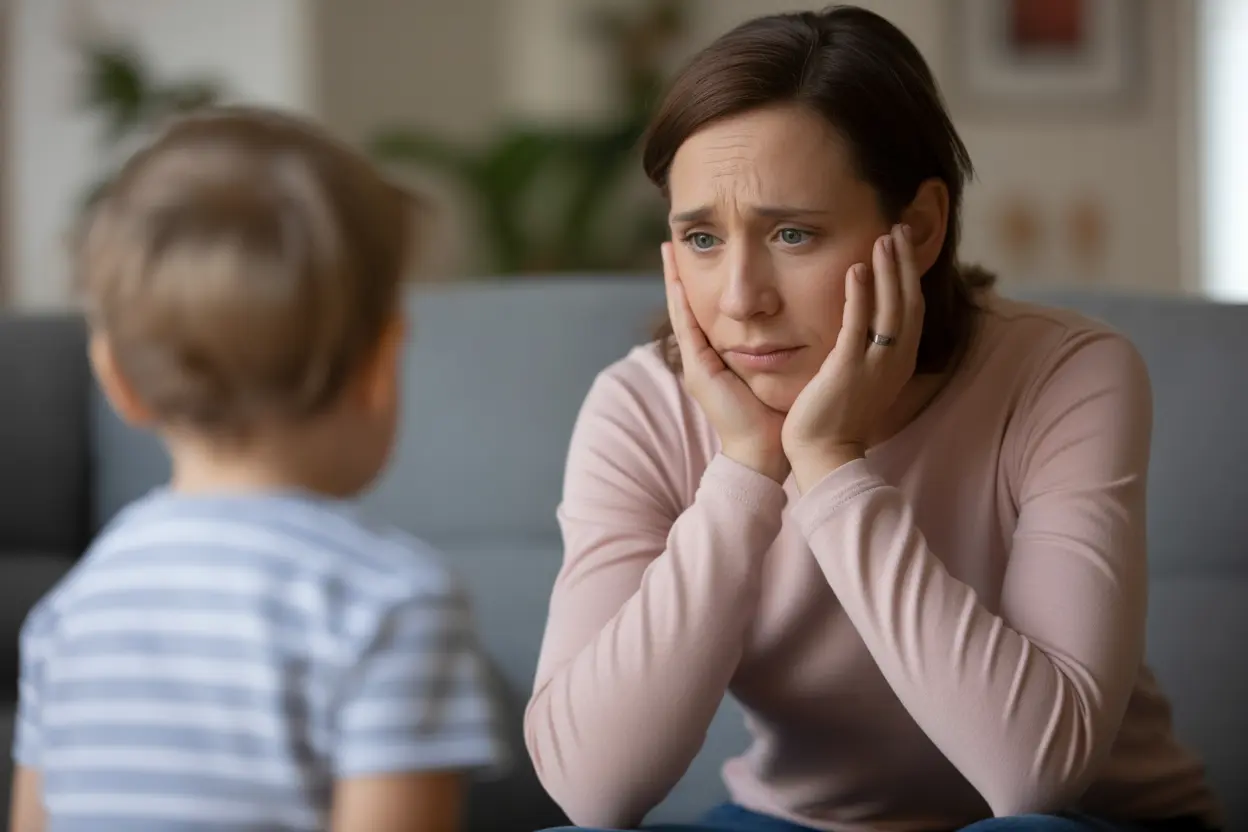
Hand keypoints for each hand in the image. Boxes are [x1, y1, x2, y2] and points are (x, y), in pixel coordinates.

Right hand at [662, 242, 789, 482]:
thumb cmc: (777, 415)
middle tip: (674, 241)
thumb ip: (778, 346)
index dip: (702, 283)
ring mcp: (696, 364)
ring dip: (673, 279)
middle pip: (688, 306)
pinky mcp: (698, 370)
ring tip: (668, 248)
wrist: (765, 450)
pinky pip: (687, 328)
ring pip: (682, 311)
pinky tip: (677, 279)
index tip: (700, 253)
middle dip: (679, 274)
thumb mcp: (776, 370)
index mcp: (720, 357)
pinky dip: (681, 302)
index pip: (708, 311)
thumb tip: (799, 320)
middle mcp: (703, 358)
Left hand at [782, 224, 923, 491]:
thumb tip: (865, 331)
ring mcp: (875, 365)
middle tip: (900, 227)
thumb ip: (868, 353)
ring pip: (891, 308)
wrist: (824, 455)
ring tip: (884, 237)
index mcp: (899, 364)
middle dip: (905, 263)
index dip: (910, 277)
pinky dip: (861, 294)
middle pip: (909, 302)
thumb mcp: (863, 381)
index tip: (902, 248)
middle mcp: (895, 362)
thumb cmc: (837, 419)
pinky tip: (857, 268)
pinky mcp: (849, 369)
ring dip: (888, 269)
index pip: (912, 311)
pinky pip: (859, 324)